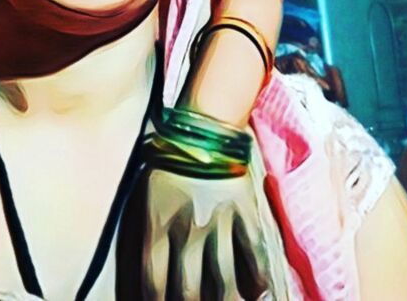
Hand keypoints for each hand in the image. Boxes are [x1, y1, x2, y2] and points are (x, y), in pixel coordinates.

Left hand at [140, 168, 273, 300]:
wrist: (205, 123)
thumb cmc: (168, 158)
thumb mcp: (148, 195)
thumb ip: (149, 235)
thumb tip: (151, 278)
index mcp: (158, 223)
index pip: (153, 282)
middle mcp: (188, 229)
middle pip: (187, 291)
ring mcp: (219, 222)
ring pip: (223, 282)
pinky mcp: (245, 212)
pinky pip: (253, 253)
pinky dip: (257, 279)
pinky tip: (258, 293)